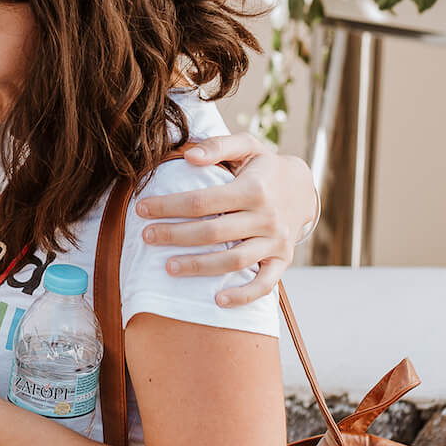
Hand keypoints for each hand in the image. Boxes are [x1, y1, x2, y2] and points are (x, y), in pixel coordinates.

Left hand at [136, 133, 316, 305]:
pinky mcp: (282, 260)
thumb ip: (218, 145)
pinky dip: (243, 296)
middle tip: (146, 237)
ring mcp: (276, 242)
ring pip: (234, 261)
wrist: (303, 188)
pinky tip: (218, 300)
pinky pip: (264, 284)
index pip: (202, 201)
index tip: (142, 209)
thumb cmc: (264, 167)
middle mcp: (266, 217)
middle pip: (213, 232)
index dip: (169, 206)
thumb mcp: (247, 145)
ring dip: (199, 266)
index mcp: (254, 188)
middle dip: (175, 236)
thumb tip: (188, 156)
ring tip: (168, 267)